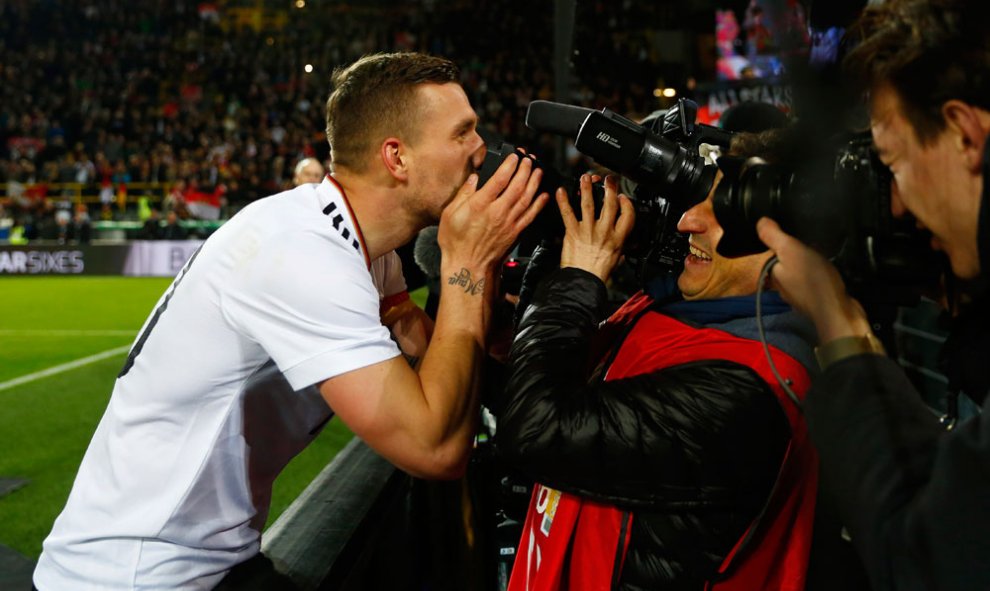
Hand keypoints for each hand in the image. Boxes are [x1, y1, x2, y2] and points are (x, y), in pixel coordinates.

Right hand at [438, 153, 548, 273]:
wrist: (469, 267)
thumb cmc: (456, 244)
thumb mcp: (450, 215)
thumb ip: (463, 195)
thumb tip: (473, 179)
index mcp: (480, 205)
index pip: (499, 179)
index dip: (509, 165)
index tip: (514, 156)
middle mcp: (497, 212)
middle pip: (517, 186)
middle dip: (525, 170)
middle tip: (529, 160)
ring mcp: (509, 223)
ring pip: (526, 198)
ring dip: (534, 183)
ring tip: (538, 171)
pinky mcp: (515, 233)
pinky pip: (531, 215)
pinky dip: (539, 204)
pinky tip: (543, 195)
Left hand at [558, 174, 633, 282]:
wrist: (583, 281)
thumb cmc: (599, 273)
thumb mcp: (617, 259)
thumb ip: (621, 249)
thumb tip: (626, 247)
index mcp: (618, 238)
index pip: (627, 214)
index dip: (626, 203)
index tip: (623, 197)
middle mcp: (604, 231)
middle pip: (609, 204)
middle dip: (609, 188)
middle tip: (607, 179)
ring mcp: (588, 230)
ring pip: (588, 204)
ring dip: (587, 188)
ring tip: (585, 177)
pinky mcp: (573, 232)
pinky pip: (568, 213)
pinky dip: (563, 201)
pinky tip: (561, 191)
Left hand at [756, 217, 870, 341]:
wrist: (836, 311)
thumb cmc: (812, 279)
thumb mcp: (790, 250)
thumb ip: (774, 237)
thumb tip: (759, 221)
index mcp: (772, 274)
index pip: (774, 254)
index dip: (785, 244)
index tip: (798, 238)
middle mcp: (782, 287)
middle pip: (788, 263)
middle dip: (799, 254)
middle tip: (814, 245)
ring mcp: (799, 296)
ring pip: (801, 273)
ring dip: (810, 264)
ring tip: (823, 255)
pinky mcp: (815, 301)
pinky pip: (814, 283)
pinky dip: (820, 275)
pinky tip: (829, 272)